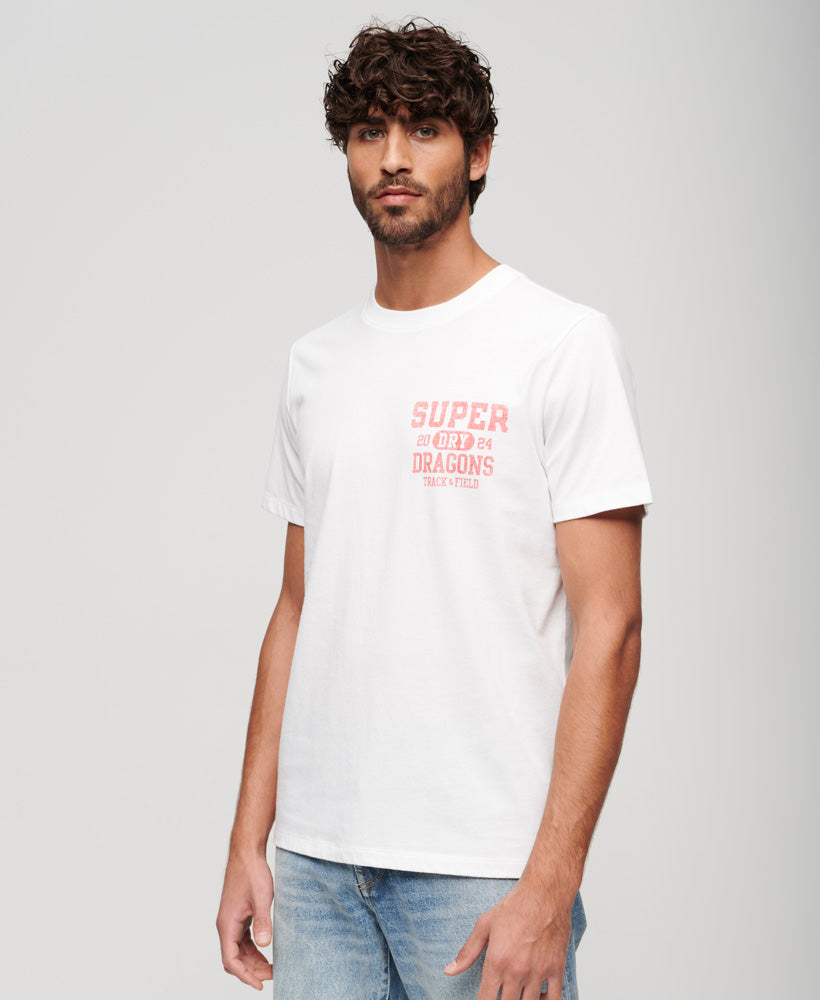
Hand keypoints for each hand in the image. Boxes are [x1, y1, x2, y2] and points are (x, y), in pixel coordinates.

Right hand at [216, 849, 273, 989]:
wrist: (247, 853)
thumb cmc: (252, 872)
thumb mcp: (262, 897)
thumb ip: (263, 922)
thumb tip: (265, 945)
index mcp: (227, 924)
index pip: (231, 961)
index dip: (245, 976)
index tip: (260, 985)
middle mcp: (226, 925)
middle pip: (235, 959)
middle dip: (252, 971)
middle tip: (273, 975)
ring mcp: (231, 921)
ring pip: (239, 951)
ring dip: (253, 961)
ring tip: (272, 967)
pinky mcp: (238, 916)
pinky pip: (243, 940)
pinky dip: (253, 949)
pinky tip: (266, 951)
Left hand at [443, 877, 572, 999]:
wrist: (544, 893)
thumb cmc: (515, 906)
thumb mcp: (484, 925)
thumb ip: (468, 951)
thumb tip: (450, 970)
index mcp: (497, 961)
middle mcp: (517, 971)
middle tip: (499, 994)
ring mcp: (538, 971)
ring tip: (515, 994)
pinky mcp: (556, 968)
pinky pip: (554, 999)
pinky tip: (537, 997)